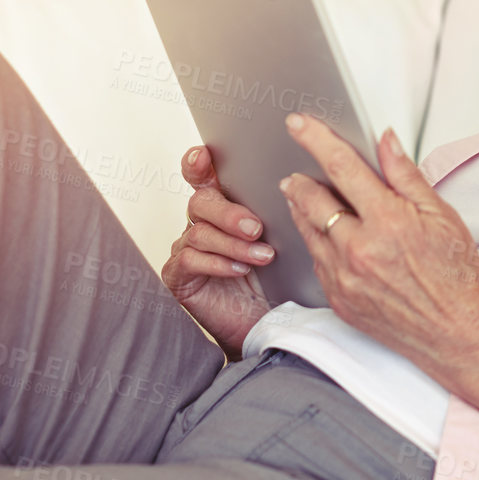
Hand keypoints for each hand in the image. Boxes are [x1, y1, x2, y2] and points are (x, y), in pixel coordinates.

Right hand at [161, 146, 275, 359]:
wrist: (264, 324)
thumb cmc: (272, 282)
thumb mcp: (279, 241)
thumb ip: (277, 213)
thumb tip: (299, 187)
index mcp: (222, 208)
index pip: (204, 177)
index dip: (198, 164)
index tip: (203, 155)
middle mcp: (200, 224)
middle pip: (201, 202)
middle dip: (229, 213)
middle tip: (256, 227)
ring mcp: (186, 249)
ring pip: (199, 232)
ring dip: (234, 244)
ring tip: (262, 255)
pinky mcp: (178, 277)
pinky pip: (190, 260)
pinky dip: (218, 263)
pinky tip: (239, 271)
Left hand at [278, 115, 478, 383]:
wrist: (458, 333)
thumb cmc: (457, 276)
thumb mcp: (440, 214)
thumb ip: (406, 174)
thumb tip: (386, 141)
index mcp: (386, 221)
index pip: (340, 166)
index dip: (315, 139)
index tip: (299, 125)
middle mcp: (359, 250)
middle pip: (310, 199)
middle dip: (300, 179)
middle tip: (298, 171)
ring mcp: (345, 278)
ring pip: (307, 231)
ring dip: (303, 210)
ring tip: (307, 198)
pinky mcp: (339, 301)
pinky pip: (316, 262)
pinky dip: (317, 244)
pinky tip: (329, 238)